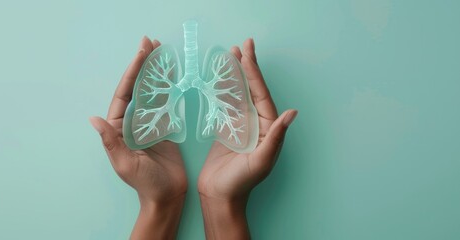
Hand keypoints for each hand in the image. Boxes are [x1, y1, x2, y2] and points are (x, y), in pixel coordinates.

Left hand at [89, 36, 186, 239]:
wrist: (167, 196)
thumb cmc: (145, 183)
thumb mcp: (125, 164)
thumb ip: (111, 141)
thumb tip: (94, 119)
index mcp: (119, 128)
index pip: (124, 94)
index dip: (131, 72)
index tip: (140, 53)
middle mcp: (132, 121)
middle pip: (136, 87)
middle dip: (142, 64)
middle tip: (149, 42)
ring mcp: (149, 122)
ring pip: (151, 90)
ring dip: (154, 71)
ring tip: (159, 49)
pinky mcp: (165, 125)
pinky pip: (165, 101)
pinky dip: (168, 86)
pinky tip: (171, 72)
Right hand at [198, 38, 297, 238]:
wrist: (220, 195)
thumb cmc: (242, 182)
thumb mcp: (262, 160)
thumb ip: (276, 137)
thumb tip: (292, 113)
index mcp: (267, 127)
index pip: (261, 93)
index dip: (255, 71)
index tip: (248, 52)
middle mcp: (256, 123)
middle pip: (251, 88)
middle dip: (246, 67)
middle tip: (242, 45)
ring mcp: (240, 125)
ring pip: (238, 93)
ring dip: (234, 74)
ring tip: (229, 55)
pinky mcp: (226, 129)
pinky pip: (225, 104)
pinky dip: (222, 89)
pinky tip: (219, 77)